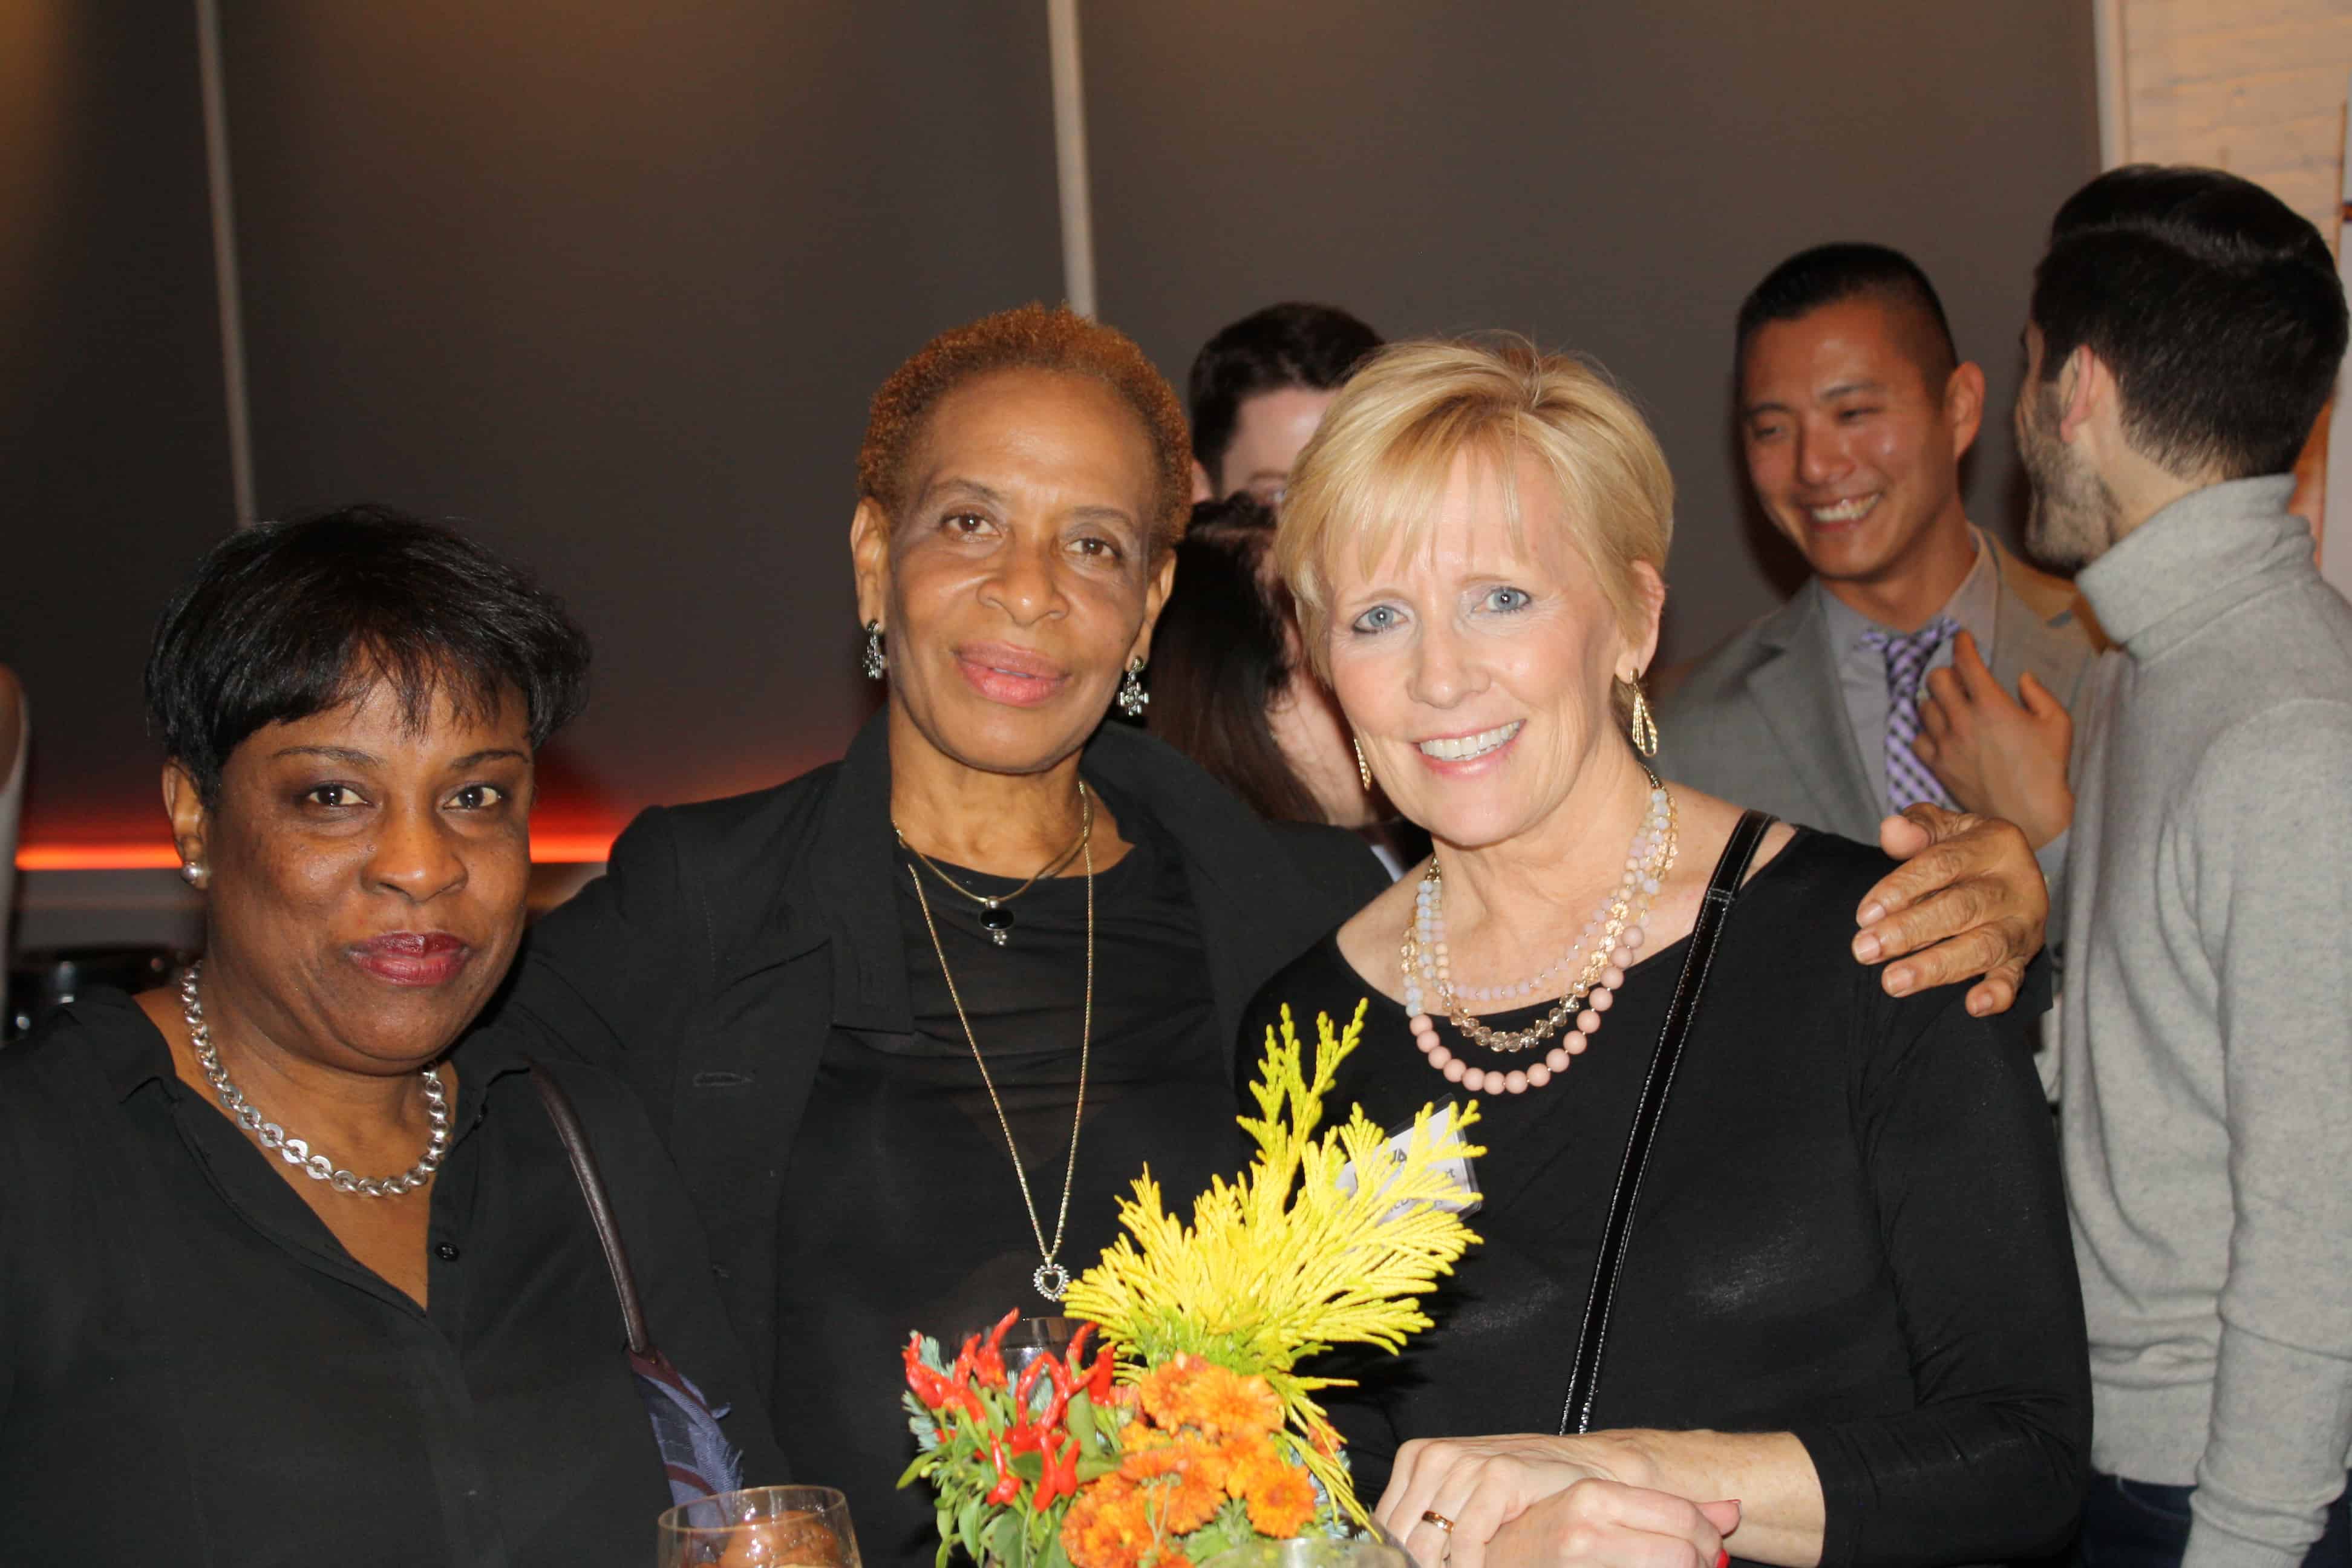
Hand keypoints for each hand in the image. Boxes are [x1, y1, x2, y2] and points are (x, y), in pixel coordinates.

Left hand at [1377, 1433, 1665, 1567]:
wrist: (1576, 1469)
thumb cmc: (1516, 1491)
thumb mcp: (1461, 1498)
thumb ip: (1425, 1520)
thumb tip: (1390, 1559)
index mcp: (1419, 1457)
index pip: (1385, 1522)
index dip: (1392, 1559)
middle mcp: (1437, 1456)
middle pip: (1402, 1535)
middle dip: (1415, 1566)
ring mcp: (1467, 1462)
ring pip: (1428, 1539)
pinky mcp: (1499, 1475)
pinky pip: (1466, 1537)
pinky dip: (1468, 1565)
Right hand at [1487, 1484, 1741, 1567]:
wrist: (1495, 1564)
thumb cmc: (1541, 1542)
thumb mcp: (1597, 1512)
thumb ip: (1664, 1509)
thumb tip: (1734, 1511)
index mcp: (1593, 1497)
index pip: (1684, 1517)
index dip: (1708, 1539)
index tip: (1707, 1550)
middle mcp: (1587, 1529)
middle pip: (1685, 1553)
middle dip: (1699, 1564)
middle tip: (1692, 1566)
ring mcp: (1581, 1563)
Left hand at [1856, 806, 2046, 1015]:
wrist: (2011, 870)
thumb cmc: (1964, 850)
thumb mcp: (1944, 827)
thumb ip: (1917, 827)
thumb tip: (1891, 830)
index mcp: (1996, 842)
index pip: (1943, 864)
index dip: (1901, 888)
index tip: (1864, 914)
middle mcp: (2017, 883)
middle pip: (1960, 908)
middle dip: (1909, 931)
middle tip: (1865, 950)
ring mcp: (2024, 923)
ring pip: (1983, 946)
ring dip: (1936, 966)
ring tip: (1893, 982)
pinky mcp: (2026, 956)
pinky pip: (2016, 977)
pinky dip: (1998, 993)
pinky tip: (1973, 1005)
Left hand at [1913, 632, 2072, 847]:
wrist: (2029, 816)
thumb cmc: (2048, 769)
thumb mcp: (2058, 724)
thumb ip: (2039, 694)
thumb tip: (2022, 678)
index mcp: (1993, 705)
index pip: (1965, 662)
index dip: (1962, 644)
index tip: (1963, 639)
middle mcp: (1963, 721)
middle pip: (1936, 679)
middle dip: (1948, 672)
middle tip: (1961, 679)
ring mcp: (1947, 745)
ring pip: (1923, 707)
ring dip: (1936, 700)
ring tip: (1952, 705)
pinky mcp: (1938, 766)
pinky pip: (1918, 739)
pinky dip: (1927, 731)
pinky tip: (1942, 732)